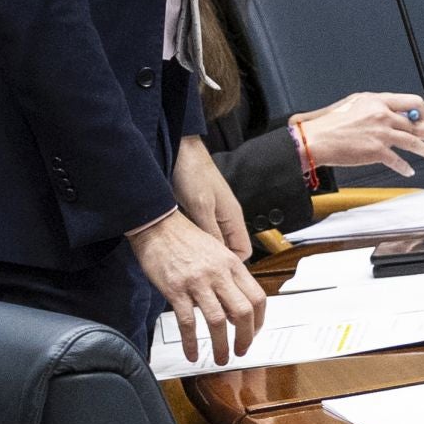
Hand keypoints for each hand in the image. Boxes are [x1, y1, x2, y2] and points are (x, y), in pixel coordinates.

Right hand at [127, 208, 266, 366]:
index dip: (259, 321)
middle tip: (241, 351)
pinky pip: (188, 322)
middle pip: (243, 312)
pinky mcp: (176, 289)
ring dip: (221, 345)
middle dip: (245, 338)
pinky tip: (192, 352)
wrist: (157, 224)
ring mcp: (197, 281)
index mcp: (232, 263)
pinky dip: (191, 342)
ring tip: (220, 358)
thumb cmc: (185, 237)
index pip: (257, 297)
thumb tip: (234, 306)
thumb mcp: (216, 252)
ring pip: (217, 321)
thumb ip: (227, 276)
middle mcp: (218, 273)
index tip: (253, 332)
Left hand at [173, 136, 250, 259]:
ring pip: (215, 243)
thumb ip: (211, 232)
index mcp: (234, 217)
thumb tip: (219, 259)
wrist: (179, 150)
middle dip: (216, 261)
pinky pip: (203, 233)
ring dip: (204, 251)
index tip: (215, 273)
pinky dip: (195, 241)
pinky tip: (182, 244)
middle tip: (200, 268)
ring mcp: (214, 215)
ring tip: (190, 258)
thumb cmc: (192, 172)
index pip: (244, 252)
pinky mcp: (201, 211)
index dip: (232, 265)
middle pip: (229, 250)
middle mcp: (227, 218)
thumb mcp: (201, 206)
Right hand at [294, 92, 423, 175]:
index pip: (411, 102)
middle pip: (417, 122)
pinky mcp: (376, 151)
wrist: (317, 138)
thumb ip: (376, 106)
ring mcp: (381, 134)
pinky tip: (410, 170)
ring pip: (412, 141)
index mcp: (377, 100)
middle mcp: (382, 115)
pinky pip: (397, 160)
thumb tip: (394, 112)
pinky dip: (405, 167)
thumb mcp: (355, 103)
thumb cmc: (331, 122)